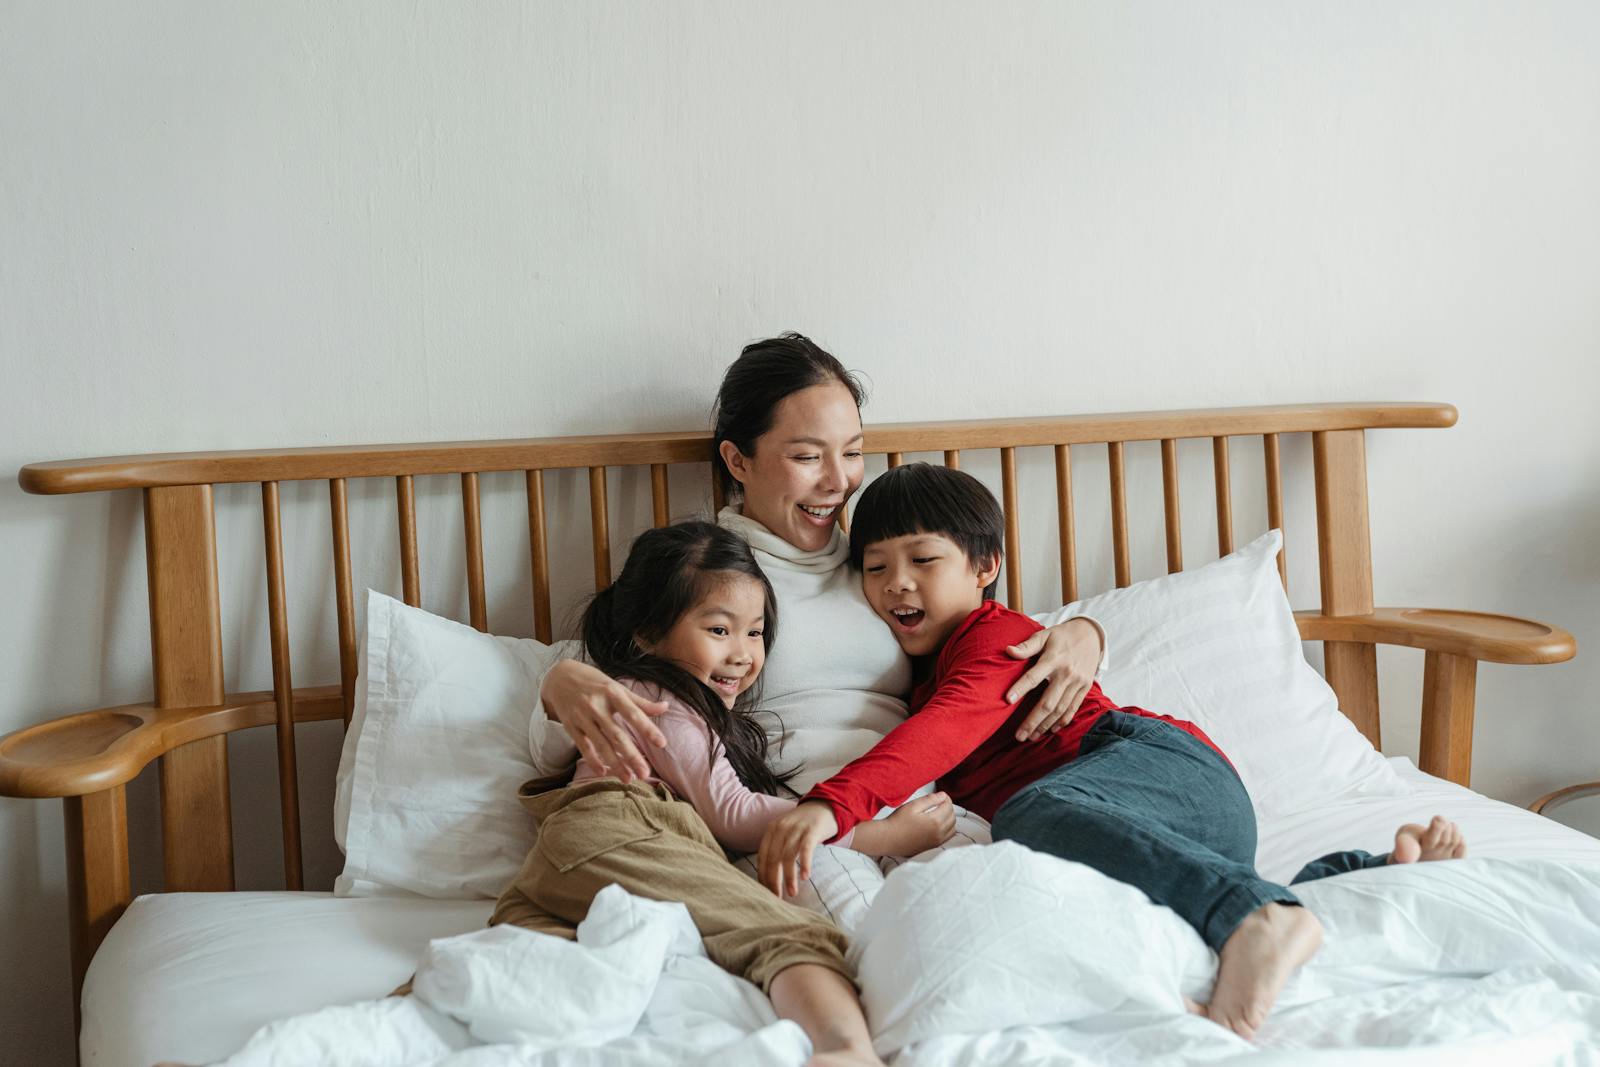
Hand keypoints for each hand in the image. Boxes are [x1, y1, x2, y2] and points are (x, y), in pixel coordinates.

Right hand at [540, 659, 669, 781]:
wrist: (559, 676)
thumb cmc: (594, 682)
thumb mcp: (616, 686)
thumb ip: (640, 701)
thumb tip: (665, 707)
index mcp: (612, 693)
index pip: (633, 714)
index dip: (648, 729)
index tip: (662, 744)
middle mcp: (596, 706)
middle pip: (617, 735)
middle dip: (631, 756)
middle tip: (645, 773)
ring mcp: (582, 717)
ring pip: (601, 745)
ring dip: (615, 764)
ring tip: (629, 778)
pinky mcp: (571, 727)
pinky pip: (583, 747)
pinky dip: (593, 761)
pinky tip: (603, 773)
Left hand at [757, 801, 837, 897]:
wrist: (825, 806)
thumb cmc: (803, 826)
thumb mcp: (785, 832)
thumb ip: (776, 848)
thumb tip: (768, 877)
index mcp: (771, 830)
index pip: (762, 856)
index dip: (763, 875)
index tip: (765, 891)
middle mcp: (781, 828)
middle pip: (773, 858)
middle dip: (774, 880)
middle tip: (776, 898)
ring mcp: (797, 828)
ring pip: (788, 857)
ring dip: (789, 877)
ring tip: (792, 893)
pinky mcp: (812, 830)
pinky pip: (806, 849)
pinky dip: (804, 864)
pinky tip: (805, 877)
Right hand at [882, 791, 955, 854]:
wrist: (888, 839)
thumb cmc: (898, 821)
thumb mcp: (913, 805)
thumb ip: (930, 800)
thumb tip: (943, 796)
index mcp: (935, 821)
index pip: (948, 806)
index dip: (945, 798)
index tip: (940, 795)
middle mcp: (939, 833)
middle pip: (952, 817)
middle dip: (948, 808)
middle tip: (939, 803)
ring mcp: (936, 842)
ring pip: (952, 828)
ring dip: (949, 819)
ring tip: (939, 813)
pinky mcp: (933, 847)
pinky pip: (947, 837)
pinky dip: (947, 830)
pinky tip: (938, 825)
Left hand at [1004, 617, 1102, 740]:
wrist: (1091, 635)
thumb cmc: (1062, 636)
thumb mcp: (1044, 635)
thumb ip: (1027, 646)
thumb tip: (1008, 650)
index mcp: (1053, 659)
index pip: (1034, 677)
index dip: (1020, 688)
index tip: (1007, 700)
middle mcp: (1067, 674)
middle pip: (1048, 703)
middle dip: (1032, 721)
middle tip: (1019, 736)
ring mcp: (1078, 683)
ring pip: (1060, 710)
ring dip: (1045, 726)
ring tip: (1030, 737)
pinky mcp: (1085, 688)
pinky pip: (1073, 709)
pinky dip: (1062, 722)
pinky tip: (1050, 730)